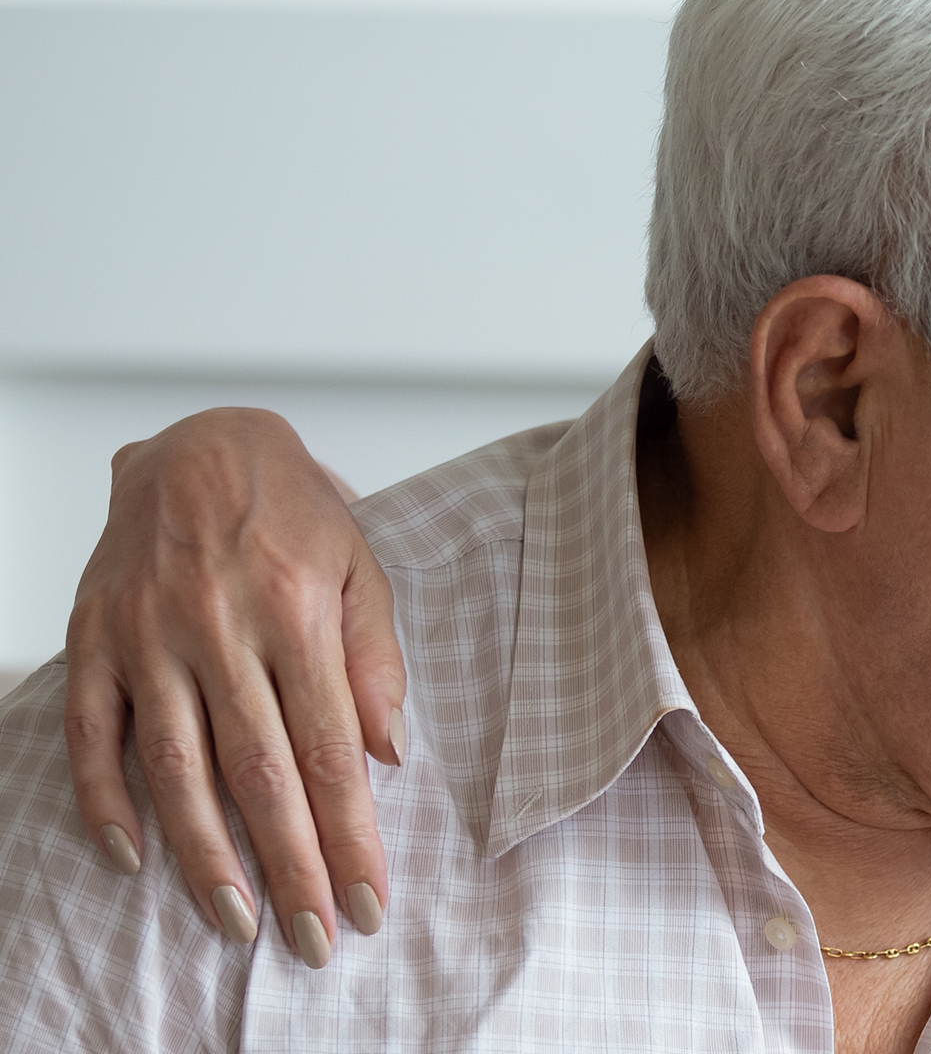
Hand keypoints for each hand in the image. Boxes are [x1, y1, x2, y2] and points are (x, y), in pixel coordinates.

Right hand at [62, 408, 403, 967]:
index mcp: (296, 610)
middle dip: (291, 865)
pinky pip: (92, 734)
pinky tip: (134, 858)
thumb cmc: (291, 510)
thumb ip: (375, 660)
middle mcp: (219, 628)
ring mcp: (148, 636)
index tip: (370, 897)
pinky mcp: (93, 639)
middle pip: (260, 774)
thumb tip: (388, 754)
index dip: (351, 834)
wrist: (199, 441)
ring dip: (206, 856)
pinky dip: (107, 801)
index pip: (330, 749)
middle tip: (316, 937)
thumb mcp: (361, 567)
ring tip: (238, 921)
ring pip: (176, 768)